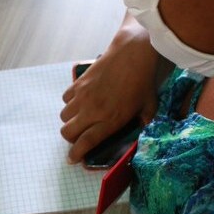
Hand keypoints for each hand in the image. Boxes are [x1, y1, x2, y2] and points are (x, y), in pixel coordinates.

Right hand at [60, 14, 159, 163]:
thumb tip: (142, 130)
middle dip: (71, 139)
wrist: (132, 53)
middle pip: (67, 132)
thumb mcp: (149, 106)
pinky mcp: (79, 83)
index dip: (76, 153)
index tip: (73, 159)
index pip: (85, 142)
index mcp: (110, 120)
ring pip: (64, 116)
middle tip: (80, 136)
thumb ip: (144, 122)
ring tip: (81, 117)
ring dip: (70, 120)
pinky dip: (70, 103)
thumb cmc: (143, 81)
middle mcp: (92, 110)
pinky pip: (65, 99)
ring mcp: (83, 96)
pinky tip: (81, 100)